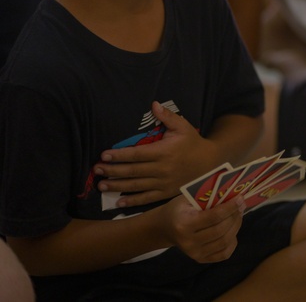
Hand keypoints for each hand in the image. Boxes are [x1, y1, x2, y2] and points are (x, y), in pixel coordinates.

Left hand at [95, 101, 220, 206]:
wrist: (210, 163)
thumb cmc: (193, 143)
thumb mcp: (183, 127)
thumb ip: (167, 116)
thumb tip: (153, 104)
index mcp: (164, 151)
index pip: (137, 154)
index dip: (119, 155)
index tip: (104, 155)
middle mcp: (162, 168)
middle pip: (133, 170)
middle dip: (113, 170)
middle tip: (96, 170)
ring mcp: (164, 182)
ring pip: (136, 185)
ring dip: (117, 185)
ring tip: (101, 185)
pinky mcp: (166, 193)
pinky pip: (147, 198)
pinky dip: (132, 201)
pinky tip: (118, 201)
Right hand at [162, 195, 244, 263]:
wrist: (165, 228)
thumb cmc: (179, 209)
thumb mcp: (188, 199)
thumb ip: (208, 197)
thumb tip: (233, 195)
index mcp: (184, 224)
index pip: (214, 217)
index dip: (230, 207)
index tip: (240, 198)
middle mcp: (189, 242)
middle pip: (221, 230)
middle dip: (235, 216)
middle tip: (241, 205)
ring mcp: (195, 254)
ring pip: (224, 241)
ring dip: (236, 227)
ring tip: (238, 215)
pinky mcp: (200, 260)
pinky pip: (224, 254)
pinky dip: (232, 241)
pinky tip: (232, 230)